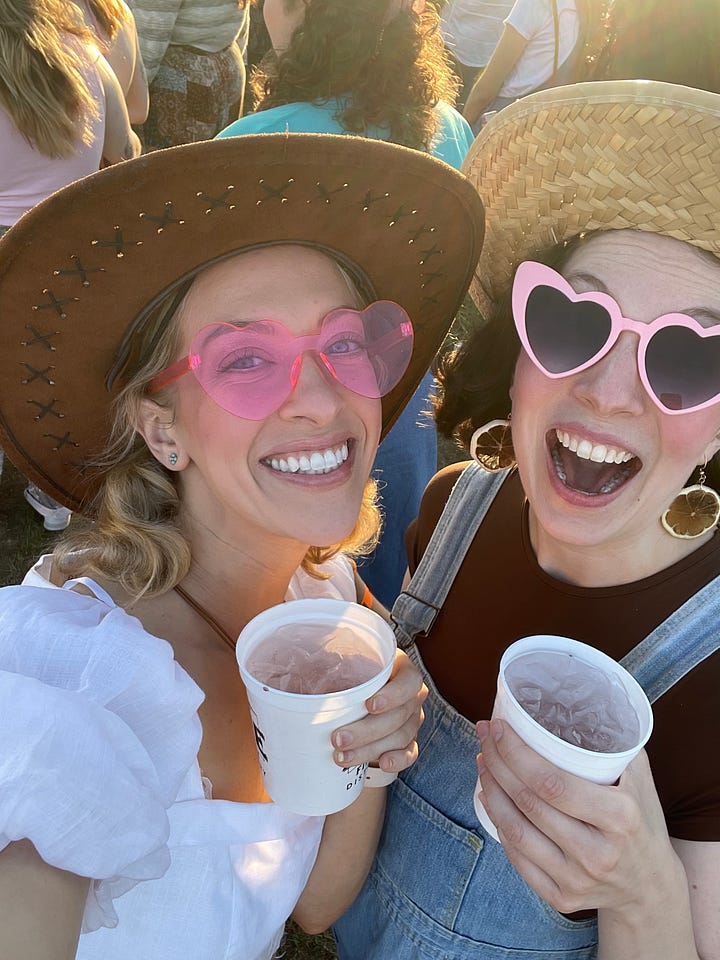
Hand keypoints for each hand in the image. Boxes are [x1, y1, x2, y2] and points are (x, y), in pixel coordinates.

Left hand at [331, 650, 426, 774]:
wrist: (358, 693)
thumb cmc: (352, 672)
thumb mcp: (345, 658)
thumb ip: (335, 657)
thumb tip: (310, 659)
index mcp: (402, 670)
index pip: (410, 681)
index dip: (393, 695)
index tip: (369, 705)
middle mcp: (412, 695)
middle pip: (400, 715)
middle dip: (367, 730)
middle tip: (338, 739)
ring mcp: (413, 720)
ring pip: (400, 737)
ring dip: (370, 749)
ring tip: (342, 756)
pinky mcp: (409, 741)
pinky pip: (410, 753)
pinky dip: (397, 760)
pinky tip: (382, 763)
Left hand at [476, 718, 677, 916]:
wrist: (651, 888)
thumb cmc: (641, 821)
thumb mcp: (640, 780)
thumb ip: (614, 744)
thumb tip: (575, 702)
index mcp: (619, 818)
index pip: (552, 782)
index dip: (517, 753)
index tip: (498, 727)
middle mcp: (597, 853)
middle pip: (528, 802)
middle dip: (498, 762)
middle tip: (484, 735)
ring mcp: (577, 880)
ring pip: (515, 830)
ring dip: (491, 789)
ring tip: (484, 761)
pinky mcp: (561, 898)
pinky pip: (517, 857)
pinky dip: (498, 823)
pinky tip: (491, 797)